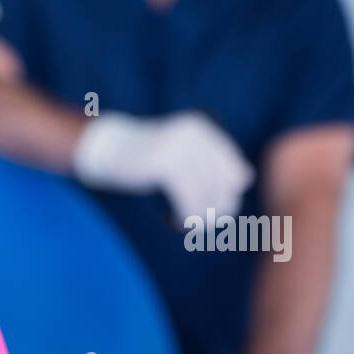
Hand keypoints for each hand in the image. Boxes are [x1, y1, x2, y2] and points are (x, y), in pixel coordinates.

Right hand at [71, 110, 253, 217]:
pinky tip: (170, 220)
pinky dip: (184, 218)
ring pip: (209, 199)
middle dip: (214, 212)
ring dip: (197, 218)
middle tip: (193, 223)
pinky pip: (189, 202)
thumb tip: (247, 177)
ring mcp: (180, 148)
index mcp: (204, 130)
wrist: (106, 148)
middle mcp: (196, 135)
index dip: (226, 198)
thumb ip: (211, 162)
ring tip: (180, 223)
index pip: (238, 174)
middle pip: (226, 189)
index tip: (206, 211)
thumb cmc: (146, 158)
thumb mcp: (181, 154)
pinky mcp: (164, 164)